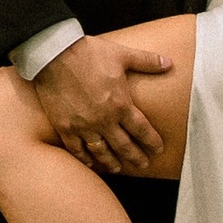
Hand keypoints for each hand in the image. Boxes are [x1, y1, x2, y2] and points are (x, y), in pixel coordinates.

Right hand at [32, 31, 169, 171]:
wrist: (54, 54)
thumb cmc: (89, 53)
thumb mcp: (121, 54)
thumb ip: (146, 61)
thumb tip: (169, 63)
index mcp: (120, 104)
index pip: (142, 130)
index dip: (152, 142)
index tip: (158, 150)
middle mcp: (104, 120)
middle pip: (125, 146)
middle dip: (136, 158)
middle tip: (143, 165)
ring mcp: (84, 126)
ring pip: (102, 153)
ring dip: (112, 163)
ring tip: (118, 169)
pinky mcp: (65, 127)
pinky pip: (77, 150)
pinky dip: (85, 159)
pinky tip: (91, 163)